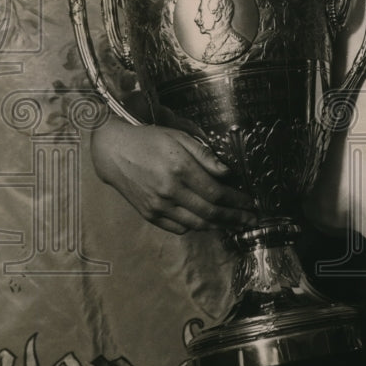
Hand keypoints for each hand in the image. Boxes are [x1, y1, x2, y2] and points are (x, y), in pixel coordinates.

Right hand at [91, 117, 257, 234]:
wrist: (114, 152)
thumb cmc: (149, 140)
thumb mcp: (180, 138)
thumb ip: (205, 156)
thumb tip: (227, 173)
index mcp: (180, 168)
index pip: (217, 192)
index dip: (237, 200)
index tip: (251, 203)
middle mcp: (170, 190)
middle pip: (211, 212)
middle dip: (235, 217)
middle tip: (251, 220)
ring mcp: (158, 205)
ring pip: (197, 223)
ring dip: (220, 226)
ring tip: (236, 224)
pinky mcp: (149, 214)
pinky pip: (179, 227)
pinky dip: (197, 226)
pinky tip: (209, 222)